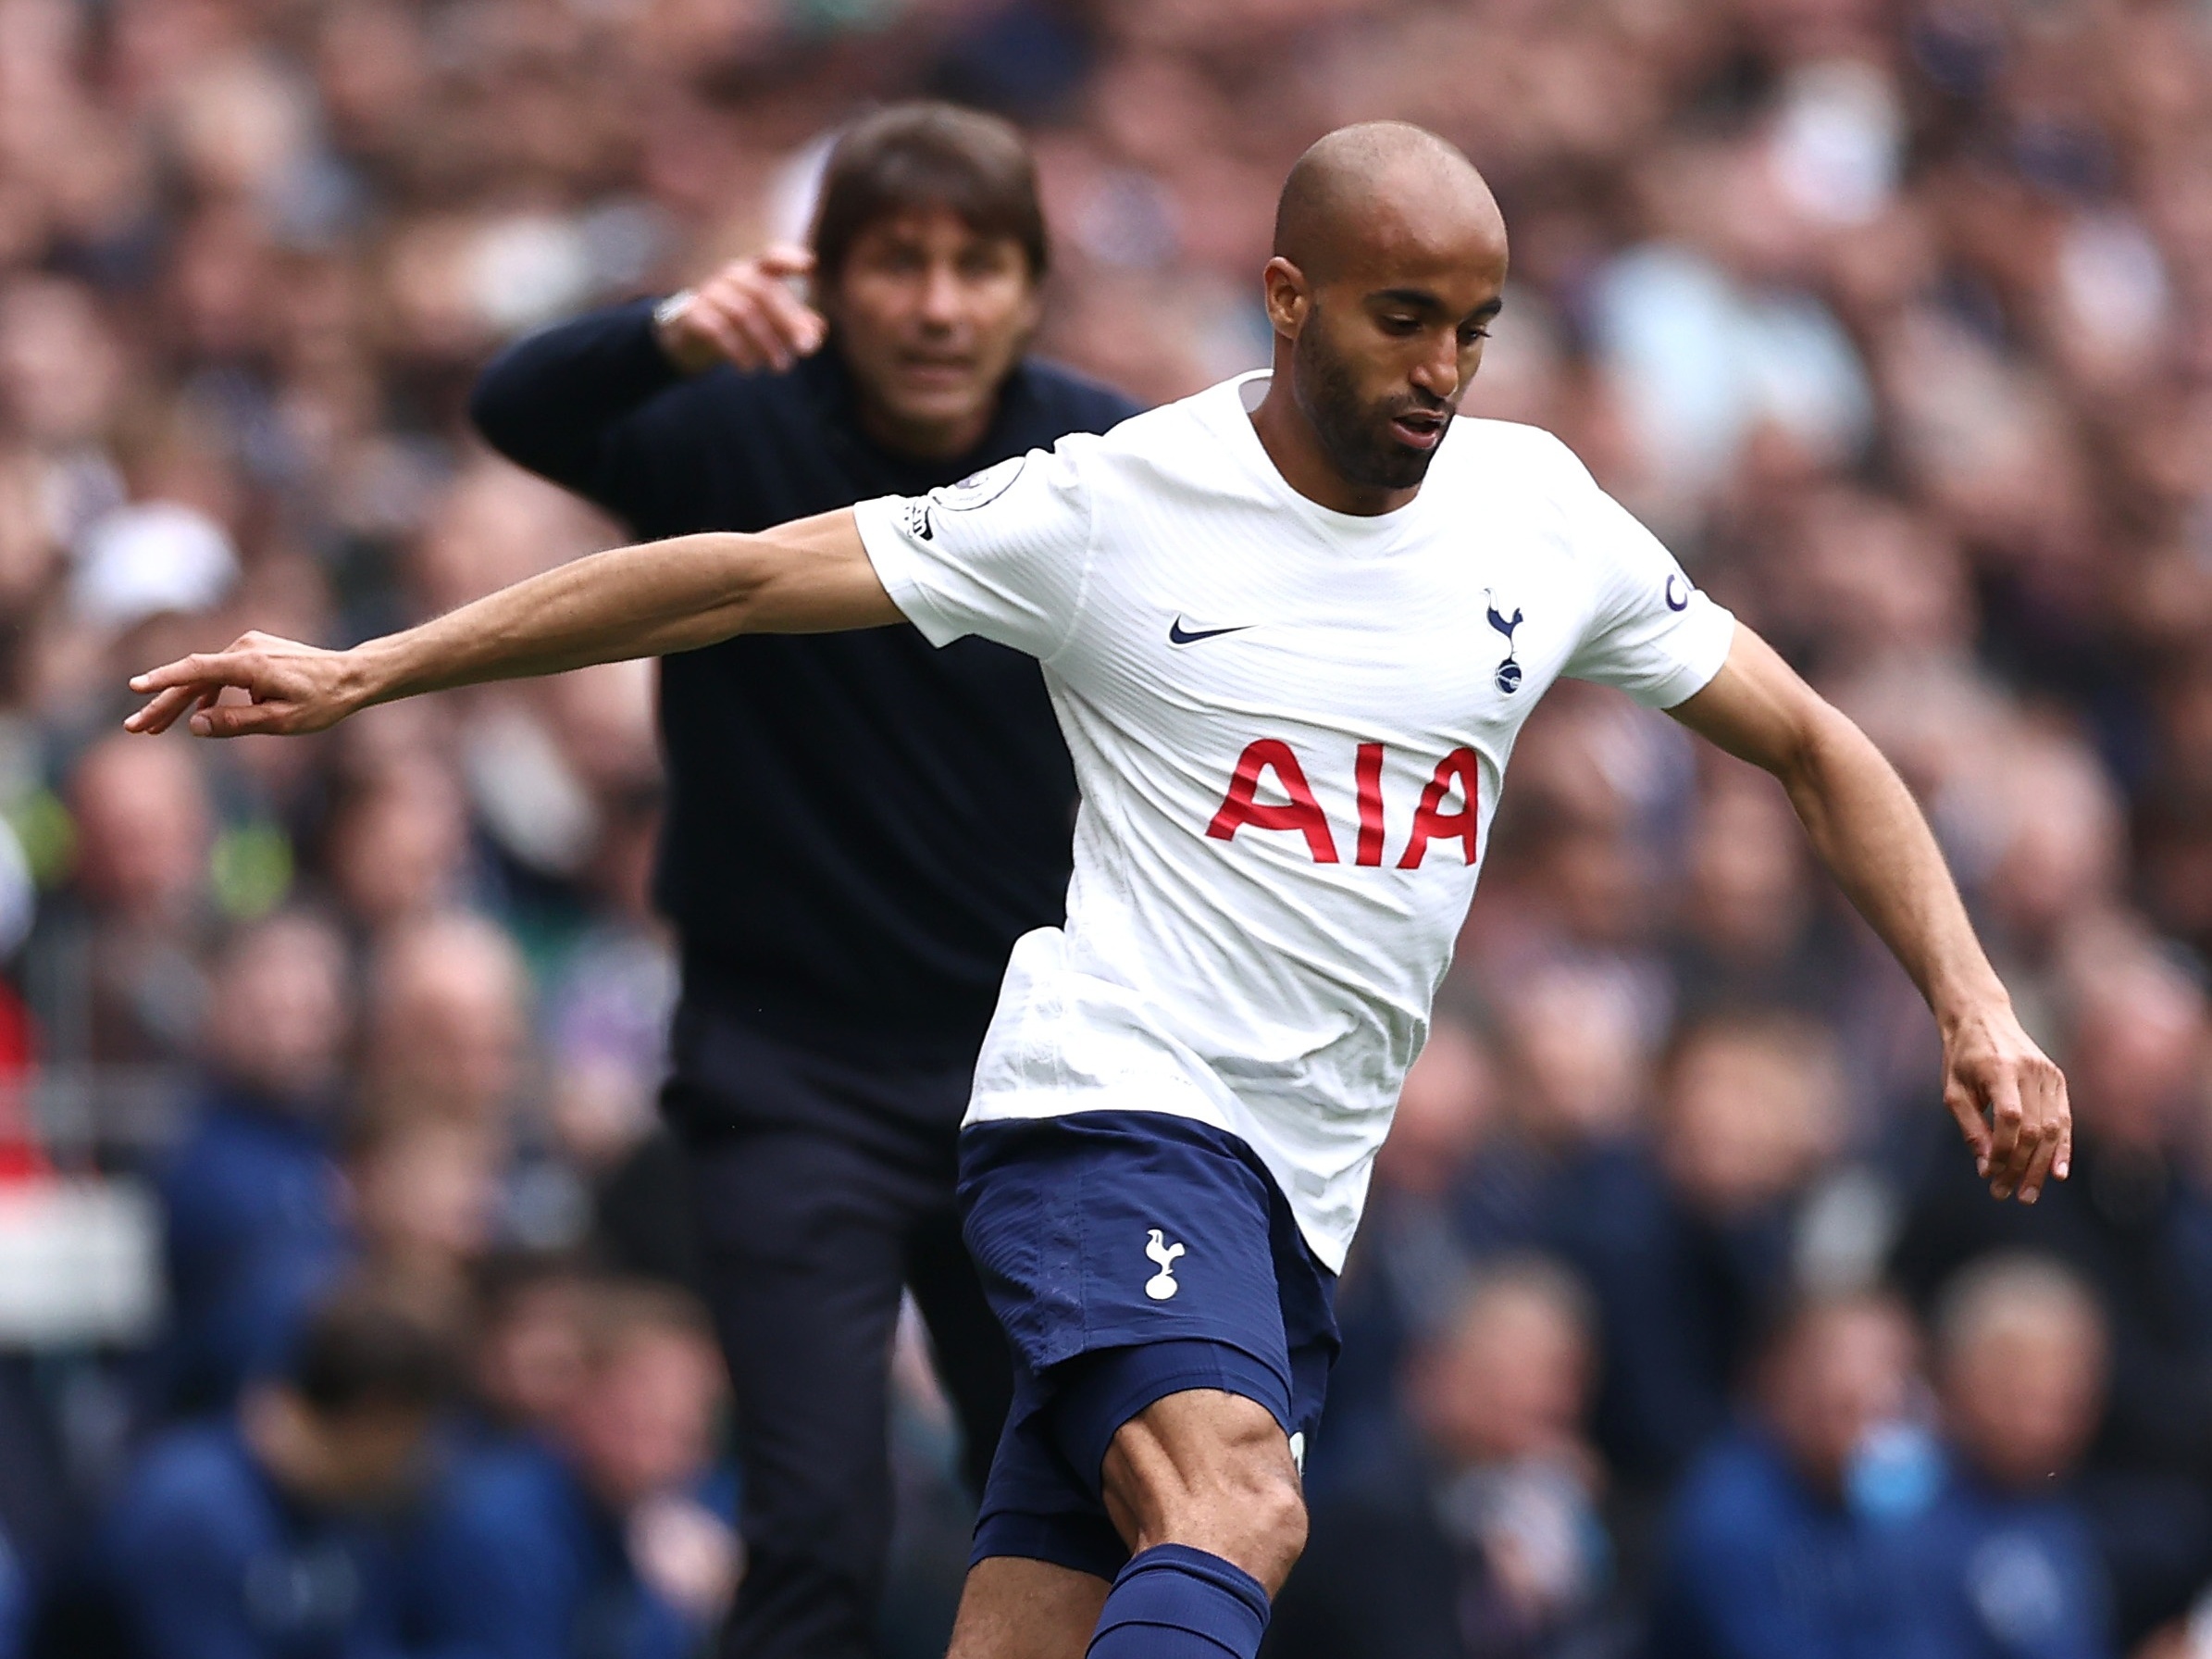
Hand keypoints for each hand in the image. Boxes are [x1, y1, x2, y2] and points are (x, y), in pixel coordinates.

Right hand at [124, 632, 364, 737]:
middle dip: (162, 704)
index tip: (135, 688)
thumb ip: (236, 722)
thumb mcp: (281, 721)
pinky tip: (199, 713)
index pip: (195, 670)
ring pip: (206, 676)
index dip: (162, 681)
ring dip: (182, 700)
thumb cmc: (323, 701)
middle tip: (134, 727)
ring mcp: (250, 646)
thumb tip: (194, 724)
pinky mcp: (257, 651)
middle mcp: (244, 648)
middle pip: (193, 677)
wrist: (354, 676)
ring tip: (156, 727)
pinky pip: (223, 673)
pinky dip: (207, 692)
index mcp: (248, 664)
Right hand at [656, 245, 825, 374]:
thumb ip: (795, 325)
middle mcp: (732, 276)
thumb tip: (819, 330)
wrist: (689, 339)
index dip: (789, 259)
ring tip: (781, 367)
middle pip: (764, 292)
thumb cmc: (738, 326)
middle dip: (788, 322)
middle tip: (805, 351)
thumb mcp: (768, 324)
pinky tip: (749, 368)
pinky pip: (717, 329)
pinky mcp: (691, 314)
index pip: (771, 258)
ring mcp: (709, 292)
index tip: (812, 266)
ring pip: (743, 313)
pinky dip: (737, 350)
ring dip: (766, 343)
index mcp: (754, 272)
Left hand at [1941, 999, 2070, 1202]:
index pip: (2011, 1120)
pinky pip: (2064, 1119)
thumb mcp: (1954, 1091)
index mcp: (2001, 1070)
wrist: (1981, 1018)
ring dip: (2041, 1166)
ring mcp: (2049, 1074)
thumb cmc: (1961, 1058)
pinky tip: (2057, 1173)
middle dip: (2021, 1167)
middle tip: (2007, 1195)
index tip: (1990, 1177)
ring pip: (2053, 1129)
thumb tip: (1988, 1167)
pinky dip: (2062, 1148)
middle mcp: (2031, 1071)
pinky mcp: (2058, 1079)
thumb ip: (1971, 1128)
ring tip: (2028, 1193)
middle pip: (2035, 1130)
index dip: (2003, 1152)